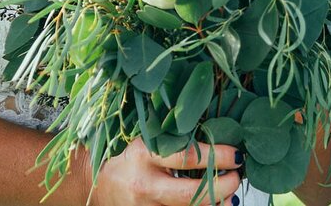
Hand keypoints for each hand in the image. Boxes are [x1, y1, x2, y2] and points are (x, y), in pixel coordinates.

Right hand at [90, 138, 242, 205]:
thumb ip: (173, 137)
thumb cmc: (126, 155)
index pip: (188, 157)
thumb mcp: (145, 139)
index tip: (237, 154)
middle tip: (237, 177)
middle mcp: (145, 185)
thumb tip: (216, 131)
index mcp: (145, 155)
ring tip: (230, 196)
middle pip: (191, 194)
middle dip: (222, 187)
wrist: (93, 182)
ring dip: (215, 205)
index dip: (217, 156)